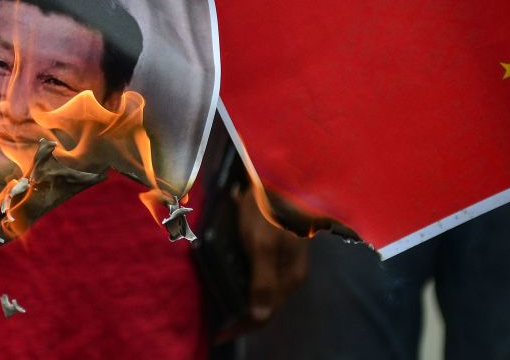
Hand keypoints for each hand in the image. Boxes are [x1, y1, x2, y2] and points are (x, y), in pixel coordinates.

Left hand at [216, 184, 309, 341]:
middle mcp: (290, 274)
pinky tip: (234, 283)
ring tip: (223, 309)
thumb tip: (260, 316)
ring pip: (265, 292)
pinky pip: (262, 276)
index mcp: (289, 277)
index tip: (218, 334)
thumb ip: (262, 281)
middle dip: (243, 317)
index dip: (242, 326)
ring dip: (245, 302)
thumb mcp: (261, 245)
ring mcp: (285, 262)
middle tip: (219, 326)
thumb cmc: (267, 209)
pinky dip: (247, 285)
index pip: (266, 314)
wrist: (277, 176)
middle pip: (266, 305)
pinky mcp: (277, 250)